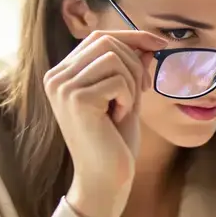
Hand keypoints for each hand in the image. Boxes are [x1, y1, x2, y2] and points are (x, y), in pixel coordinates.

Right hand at [43, 30, 166, 216]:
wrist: (105, 179)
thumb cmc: (114, 142)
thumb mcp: (125, 97)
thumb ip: (130, 69)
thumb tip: (146, 42)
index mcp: (63, 74)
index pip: (99, 37)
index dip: (132, 37)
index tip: (159, 45)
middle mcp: (56, 77)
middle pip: (107, 42)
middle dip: (135, 64)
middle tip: (141, 92)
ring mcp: (63, 87)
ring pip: (114, 58)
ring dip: (131, 83)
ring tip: (125, 108)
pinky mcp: (76, 99)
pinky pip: (118, 80)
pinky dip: (128, 98)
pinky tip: (118, 118)